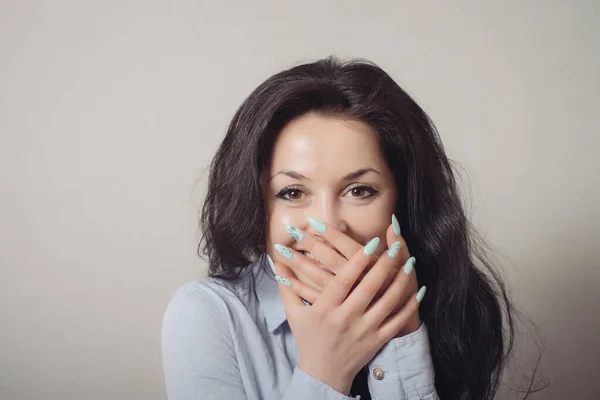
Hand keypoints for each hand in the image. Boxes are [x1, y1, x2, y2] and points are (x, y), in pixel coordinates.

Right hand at [275, 238, 424, 394]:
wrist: (322, 374)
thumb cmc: (308, 338)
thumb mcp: (294, 313)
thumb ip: (286, 286)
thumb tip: (275, 260)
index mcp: (325, 309)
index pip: (344, 280)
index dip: (358, 261)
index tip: (371, 243)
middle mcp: (345, 319)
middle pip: (368, 287)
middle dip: (384, 265)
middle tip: (395, 247)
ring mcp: (363, 331)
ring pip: (387, 303)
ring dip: (400, 282)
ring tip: (410, 263)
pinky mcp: (376, 341)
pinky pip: (397, 321)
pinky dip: (409, 306)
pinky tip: (418, 290)